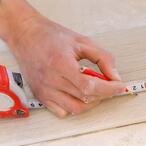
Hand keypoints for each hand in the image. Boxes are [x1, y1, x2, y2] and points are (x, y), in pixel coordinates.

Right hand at [0, 0, 125, 116]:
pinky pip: (62, 111)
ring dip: (91, 102)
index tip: (120, 86)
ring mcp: (44, 91)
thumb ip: (103, 58)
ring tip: (96, 89)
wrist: (25, 35)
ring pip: (75, 108)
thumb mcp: (83, 42)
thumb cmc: (51, 36)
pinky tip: (80, 94)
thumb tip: (115, 76)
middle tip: (111, 85)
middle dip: (104, 94)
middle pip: (85, 98)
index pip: (90, 86)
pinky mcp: (40, 96)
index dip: (109, 89)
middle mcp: (51, 81)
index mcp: (61, 64)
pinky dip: (75, 106)